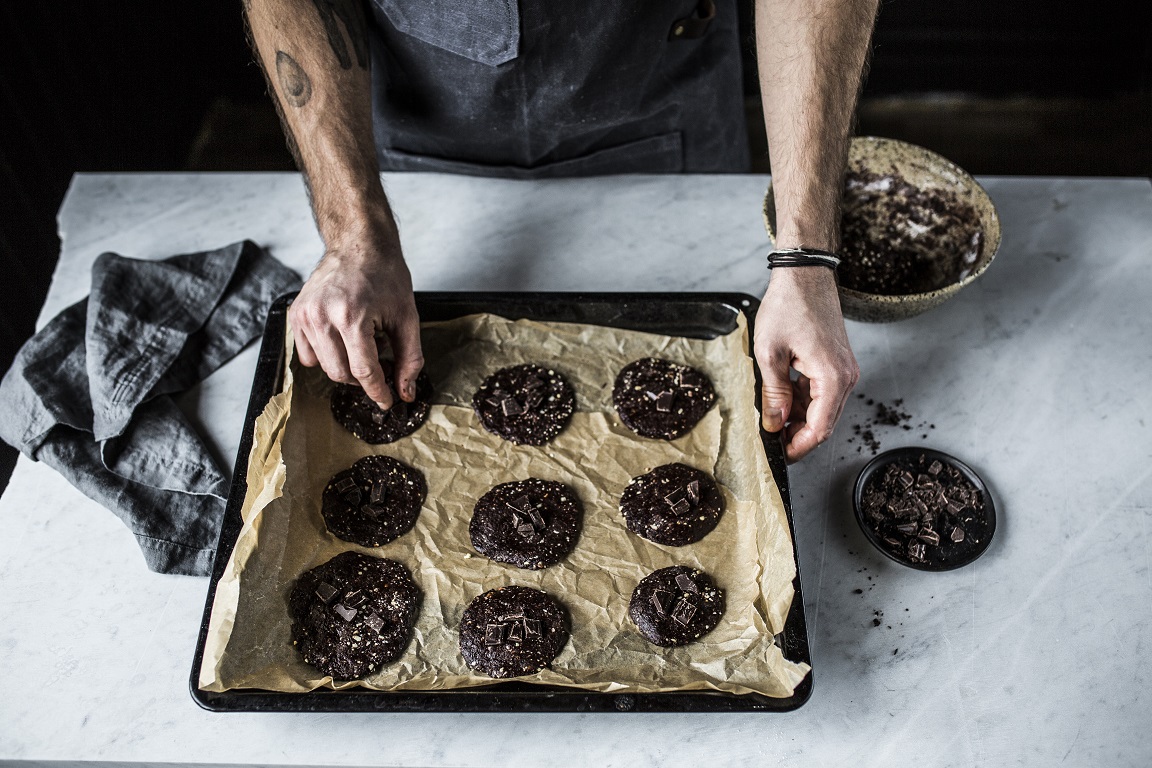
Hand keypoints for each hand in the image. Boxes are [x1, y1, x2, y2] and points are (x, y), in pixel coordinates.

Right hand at [288, 222, 422, 409]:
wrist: (358, 243)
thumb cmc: (385, 275)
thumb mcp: (407, 317)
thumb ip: (410, 358)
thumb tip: (406, 391)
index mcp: (352, 317)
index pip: (364, 372)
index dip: (378, 391)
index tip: (388, 401)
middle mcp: (323, 317)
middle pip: (341, 374)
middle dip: (363, 377)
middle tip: (380, 362)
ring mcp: (305, 315)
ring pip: (324, 367)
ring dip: (346, 365)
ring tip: (362, 341)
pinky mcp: (296, 314)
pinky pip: (307, 354)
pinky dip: (326, 355)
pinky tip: (342, 338)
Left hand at [754, 267, 858, 461]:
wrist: (805, 275)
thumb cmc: (788, 306)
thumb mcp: (770, 353)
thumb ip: (773, 394)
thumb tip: (775, 424)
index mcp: (833, 377)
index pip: (820, 429)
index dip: (798, 446)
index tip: (779, 455)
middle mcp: (845, 377)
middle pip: (824, 422)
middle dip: (797, 435)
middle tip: (770, 440)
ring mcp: (844, 370)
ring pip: (822, 409)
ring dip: (798, 417)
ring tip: (770, 417)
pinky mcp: (837, 363)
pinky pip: (821, 393)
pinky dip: (802, 400)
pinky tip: (781, 398)